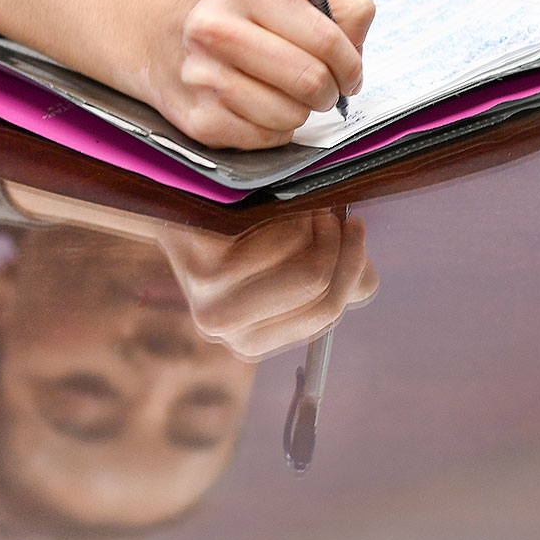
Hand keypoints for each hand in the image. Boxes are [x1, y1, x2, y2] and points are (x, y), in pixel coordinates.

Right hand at [144, 0, 374, 149]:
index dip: (352, 61)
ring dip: (303, 111)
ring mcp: (203, 78)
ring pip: (292, 115)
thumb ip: (334, 4)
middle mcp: (216, 30)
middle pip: (311, 80)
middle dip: (331, 90)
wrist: (156, 34)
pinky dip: (277, 128)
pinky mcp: (199, 120)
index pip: (327, 36)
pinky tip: (261, 106)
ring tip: (287, 93)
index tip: (351, 71)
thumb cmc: (235, 13)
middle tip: (327, 88)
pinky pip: (268, 138)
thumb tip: (356, 48)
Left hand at [152, 208, 378, 360]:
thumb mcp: (291, 258)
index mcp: (255, 340)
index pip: (328, 311)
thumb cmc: (240, 226)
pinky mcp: (207, 278)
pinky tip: (280, 198)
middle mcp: (233, 334)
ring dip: (319, 225)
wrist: (175, 200)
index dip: (353, 267)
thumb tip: (365, 282)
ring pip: (309, 268)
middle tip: (334, 213)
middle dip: (343, 246)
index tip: (354, 229)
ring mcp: (216, 310)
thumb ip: (335, 275)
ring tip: (303, 204)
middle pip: (323, 292)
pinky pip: (284, 242)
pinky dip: (296, 213)